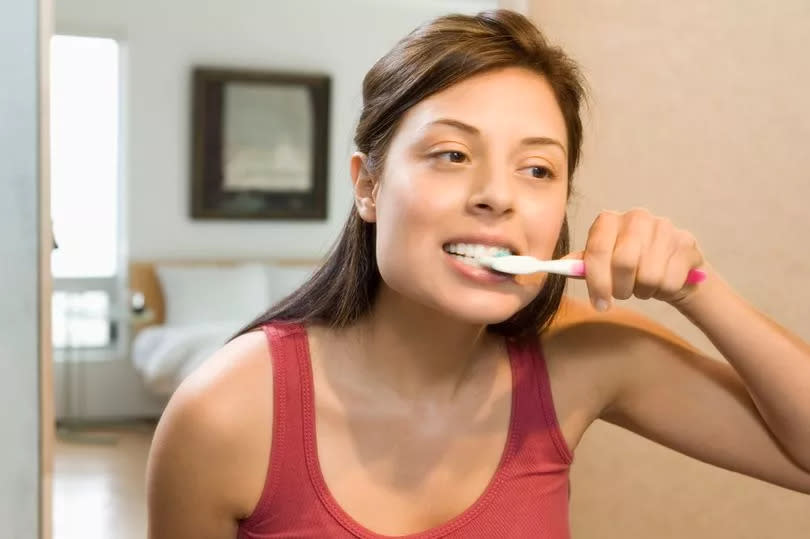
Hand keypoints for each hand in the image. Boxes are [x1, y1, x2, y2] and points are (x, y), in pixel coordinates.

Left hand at [564, 208, 704, 310]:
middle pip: (624, 262)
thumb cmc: (631, 265)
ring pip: (648, 275)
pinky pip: (670, 281)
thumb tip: (562, 266)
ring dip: (642, 291)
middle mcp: (637, 218)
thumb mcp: (603, 263)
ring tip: (642, 286)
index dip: (596, 280)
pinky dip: (663, 291)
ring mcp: (665, 229)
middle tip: (621, 295)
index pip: (597, 249)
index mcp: (609, 220)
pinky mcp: (687, 245)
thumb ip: (584, 264)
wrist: (672, 267)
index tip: (599, 303)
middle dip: (620, 288)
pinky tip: (662, 283)